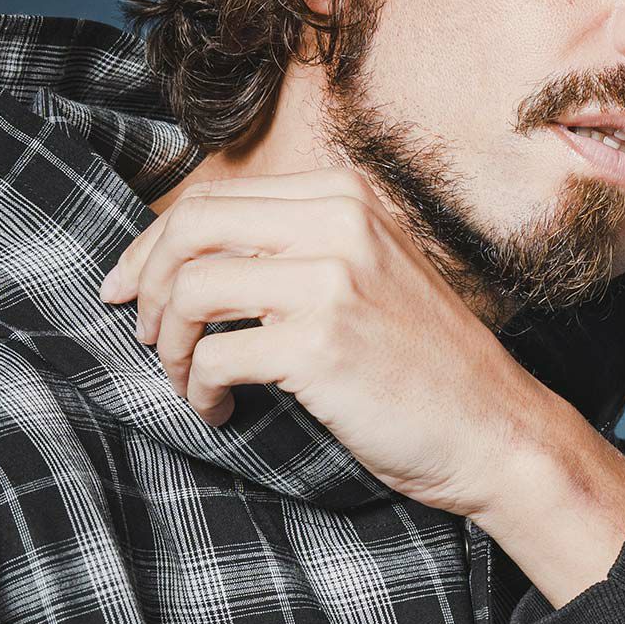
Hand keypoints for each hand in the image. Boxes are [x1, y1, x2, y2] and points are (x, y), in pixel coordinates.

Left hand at [96, 166, 557, 518]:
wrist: (494, 429)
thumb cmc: (423, 364)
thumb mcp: (369, 271)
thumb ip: (296, 248)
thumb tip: (182, 256)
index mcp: (344, 194)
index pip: (213, 198)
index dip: (152, 245)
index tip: (130, 289)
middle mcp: (339, 221)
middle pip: (190, 227)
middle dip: (147, 285)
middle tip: (147, 335)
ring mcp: (332, 280)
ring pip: (191, 287)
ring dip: (169, 345)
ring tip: (186, 380)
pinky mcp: (321, 344)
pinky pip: (215, 357)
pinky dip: (198, 390)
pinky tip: (218, 410)